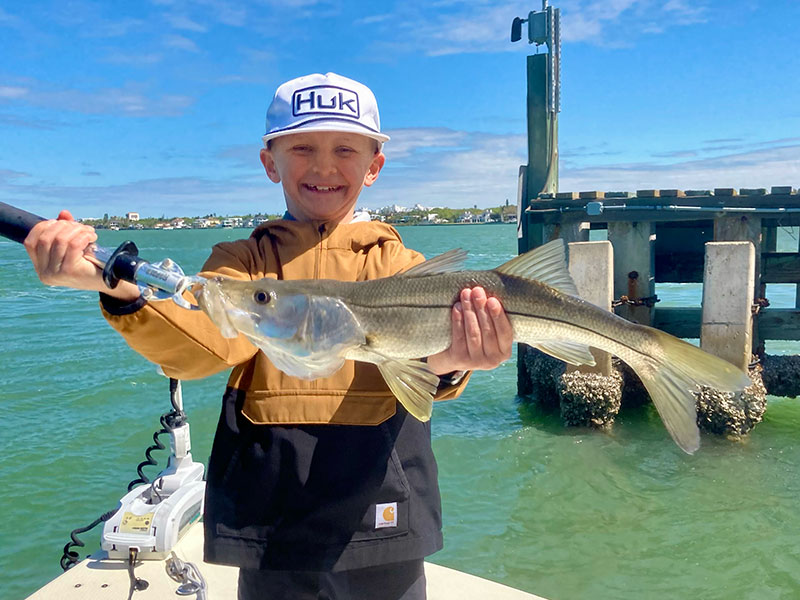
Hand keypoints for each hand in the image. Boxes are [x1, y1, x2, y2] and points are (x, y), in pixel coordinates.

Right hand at [24, 210, 139, 299]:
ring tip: (89, 232)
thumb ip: (65, 229)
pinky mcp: (70, 272)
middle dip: (64, 226)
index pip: (30, 242)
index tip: (62, 223)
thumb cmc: (90, 263)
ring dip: (77, 230)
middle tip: (81, 227)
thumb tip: (64, 213)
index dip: (44, 227)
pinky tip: (92, 237)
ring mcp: (56, 274)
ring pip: (60, 240)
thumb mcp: (74, 245)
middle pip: (45, 238)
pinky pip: (73, 244)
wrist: (109, 281)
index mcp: (41, 268)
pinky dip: (83, 236)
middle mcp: (44, 273)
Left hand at [425, 286, 512, 374]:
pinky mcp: (460, 360)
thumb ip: (492, 317)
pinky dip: (458, 320)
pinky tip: (457, 307)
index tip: (492, 299)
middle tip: (477, 291)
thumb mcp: (488, 330)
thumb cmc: (476, 335)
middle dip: (481, 308)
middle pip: (488, 331)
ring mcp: (476, 362)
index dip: (499, 316)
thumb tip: (488, 293)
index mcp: (504, 351)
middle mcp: (493, 360)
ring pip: (473, 333)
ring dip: (469, 311)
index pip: (505, 332)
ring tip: (466, 295)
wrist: (452, 355)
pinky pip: (459, 337)